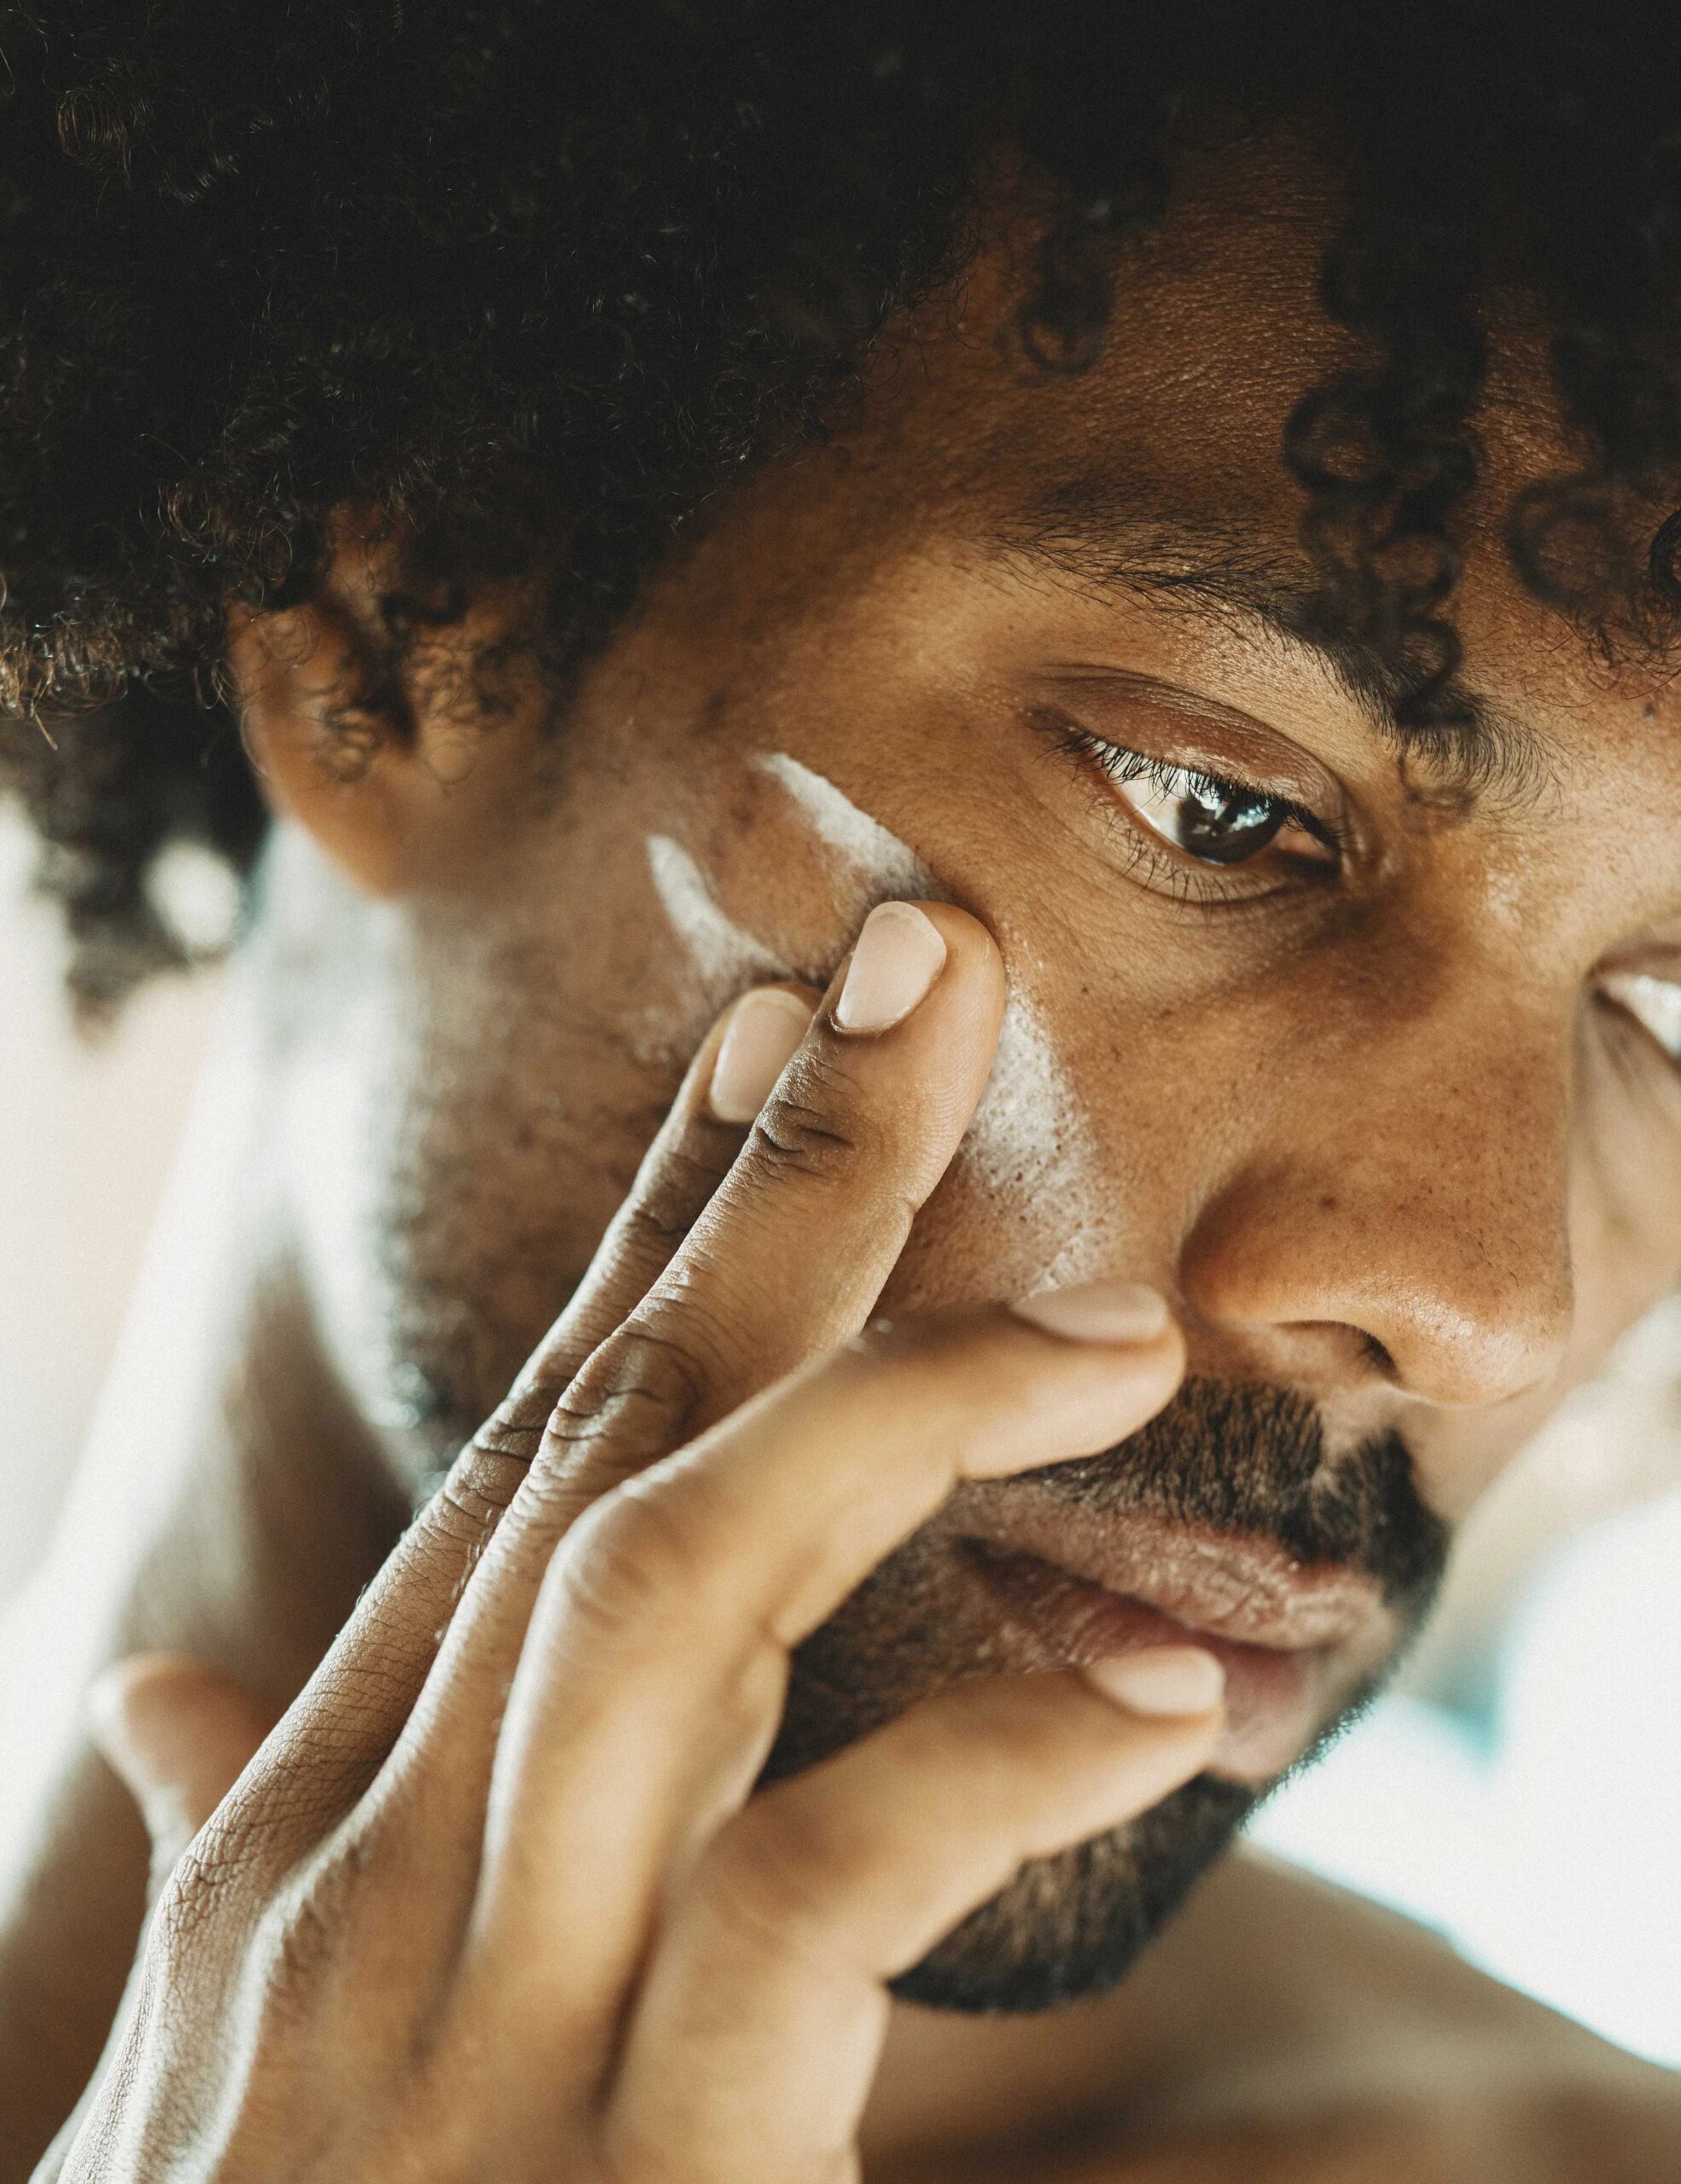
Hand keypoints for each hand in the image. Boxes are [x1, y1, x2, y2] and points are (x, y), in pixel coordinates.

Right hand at [53, 901, 1218, 2183]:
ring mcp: (481, 2002)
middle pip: (611, 1432)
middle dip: (777, 1186)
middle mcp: (386, 1851)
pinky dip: (990, 1771)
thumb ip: (216, 1845)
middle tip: (924, 965)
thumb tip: (162, 1682)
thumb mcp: (214, 2050)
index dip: (656, 1218)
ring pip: (671, 1589)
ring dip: (889, 1417)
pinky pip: (813, 1899)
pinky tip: (1162, 1702)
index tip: (771, 1033)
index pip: (529, 1439)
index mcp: (324, 1805)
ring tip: (1108, 1324)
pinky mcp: (617, 2172)